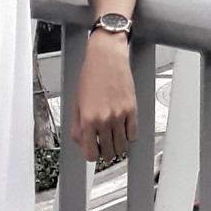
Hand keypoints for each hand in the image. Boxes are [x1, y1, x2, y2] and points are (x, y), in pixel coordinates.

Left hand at [71, 35, 138, 162]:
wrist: (107, 56)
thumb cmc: (91, 74)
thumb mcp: (77, 101)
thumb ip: (77, 125)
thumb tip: (82, 142)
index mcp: (87, 119)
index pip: (91, 154)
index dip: (92, 154)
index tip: (94, 150)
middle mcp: (104, 119)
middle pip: (108, 153)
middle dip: (105, 151)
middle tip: (104, 142)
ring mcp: (120, 115)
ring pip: (122, 147)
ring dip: (118, 145)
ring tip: (114, 136)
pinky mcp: (132, 109)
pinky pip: (133, 134)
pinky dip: (129, 136)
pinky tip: (124, 128)